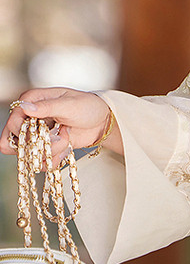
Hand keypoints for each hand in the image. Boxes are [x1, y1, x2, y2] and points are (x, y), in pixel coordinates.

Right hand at [0, 88, 121, 168]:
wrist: (102, 121)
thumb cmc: (88, 106)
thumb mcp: (69, 105)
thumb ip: (47, 107)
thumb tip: (25, 107)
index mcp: (32, 101)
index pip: (13, 120)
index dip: (22, 131)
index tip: (41, 132)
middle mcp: (30, 118)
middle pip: (13, 141)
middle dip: (37, 144)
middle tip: (54, 137)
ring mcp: (37, 135)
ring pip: (29, 154)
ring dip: (51, 150)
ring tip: (66, 136)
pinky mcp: (46, 148)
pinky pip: (42, 162)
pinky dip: (56, 158)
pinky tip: (67, 146)